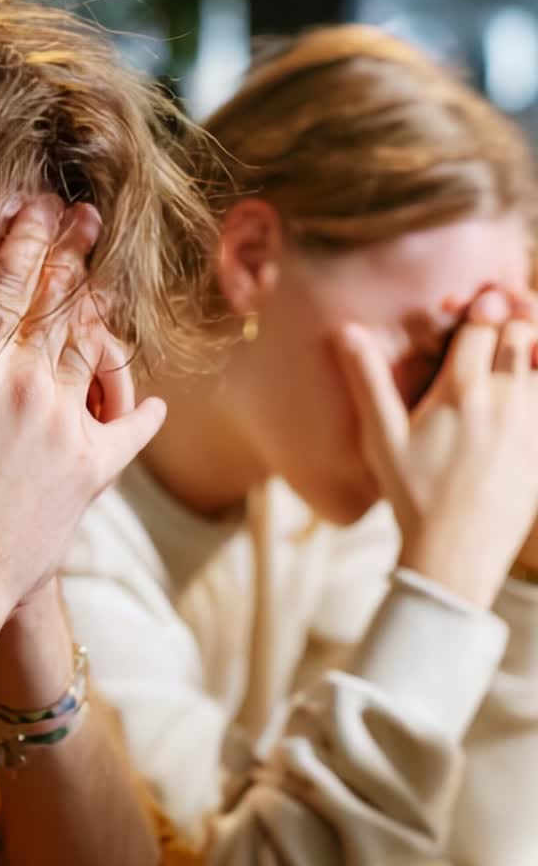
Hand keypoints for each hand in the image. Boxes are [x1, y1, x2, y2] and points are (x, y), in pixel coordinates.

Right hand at [0, 196, 164, 621]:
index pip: (7, 284)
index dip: (28, 237)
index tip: (42, 205)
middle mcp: (27, 389)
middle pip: (59, 304)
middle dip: (73, 254)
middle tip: (90, 217)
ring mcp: (66, 428)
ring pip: (95, 349)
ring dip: (101, 311)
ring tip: (106, 284)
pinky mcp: (93, 470)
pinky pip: (132, 428)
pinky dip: (143, 409)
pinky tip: (153, 400)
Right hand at [335, 308, 537, 607]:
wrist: (454, 554)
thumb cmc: (413, 497)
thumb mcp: (382, 440)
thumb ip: (367, 381)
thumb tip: (346, 331)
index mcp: (461, 390)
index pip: (482, 323)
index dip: (476, 311)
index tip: (467, 315)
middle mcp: (504, 399)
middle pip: (521, 333)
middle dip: (508, 325)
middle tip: (493, 331)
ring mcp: (530, 423)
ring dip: (531, 353)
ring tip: (515, 359)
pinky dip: (537, 387)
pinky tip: (522, 399)